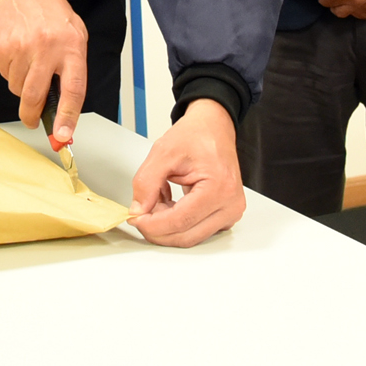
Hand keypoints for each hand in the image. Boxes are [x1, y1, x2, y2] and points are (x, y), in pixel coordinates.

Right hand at [0, 0, 87, 150]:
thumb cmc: (50, 12)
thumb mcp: (74, 34)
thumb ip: (71, 68)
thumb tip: (63, 106)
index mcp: (71, 47)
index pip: (73, 90)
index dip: (67, 117)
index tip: (62, 135)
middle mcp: (46, 48)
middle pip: (35, 96)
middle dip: (31, 115)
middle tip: (32, 120)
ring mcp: (21, 47)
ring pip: (17, 87)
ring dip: (21, 85)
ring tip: (27, 63)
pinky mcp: (0, 46)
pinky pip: (3, 73)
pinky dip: (9, 70)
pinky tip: (15, 52)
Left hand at [128, 99, 245, 247]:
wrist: (213, 128)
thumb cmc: (196, 136)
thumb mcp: (163, 152)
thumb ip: (146, 182)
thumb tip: (138, 210)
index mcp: (219, 188)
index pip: (181, 220)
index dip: (153, 224)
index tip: (135, 219)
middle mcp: (230, 205)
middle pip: (186, 235)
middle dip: (158, 228)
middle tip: (139, 214)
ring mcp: (230, 213)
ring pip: (190, 236)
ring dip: (167, 225)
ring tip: (156, 200)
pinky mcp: (225, 216)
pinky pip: (196, 230)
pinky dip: (177, 222)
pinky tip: (168, 204)